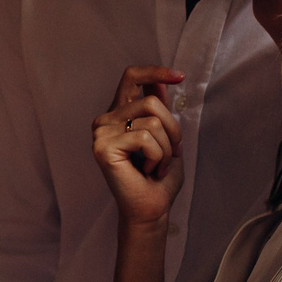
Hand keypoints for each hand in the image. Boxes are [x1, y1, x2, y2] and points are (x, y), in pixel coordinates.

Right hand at [92, 64, 186, 228]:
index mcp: (119, 115)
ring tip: (157, 166)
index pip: (132, 77)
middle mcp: (106, 120)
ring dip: (166, 147)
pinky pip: (144, 137)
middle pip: (151, 101)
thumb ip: (158, 111)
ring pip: (151, 121)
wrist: (150, 210)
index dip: (155, 71)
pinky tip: (148, 170)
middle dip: (172, 129)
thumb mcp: (165, 138)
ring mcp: (101, 133)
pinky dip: (157, 156)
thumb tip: (159, 83)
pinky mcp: (103, 147)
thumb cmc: (158, 178)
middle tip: (171, 154)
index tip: (180, 77)